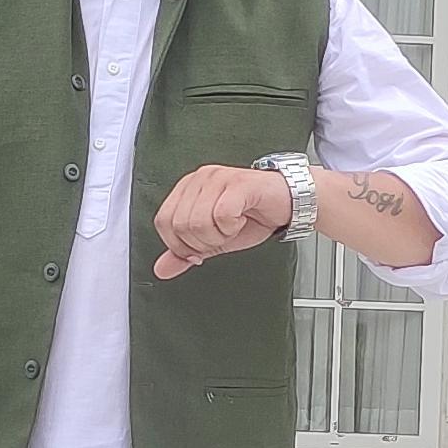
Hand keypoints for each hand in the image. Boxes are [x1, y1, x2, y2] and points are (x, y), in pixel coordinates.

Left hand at [153, 163, 290, 278]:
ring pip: (198, 223)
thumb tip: (161, 269)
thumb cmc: (252, 216)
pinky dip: (232, 227)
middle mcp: (199, 179)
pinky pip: (222, 216)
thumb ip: (185, 253)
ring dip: (219, 236)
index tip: (201, 250)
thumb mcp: (213, 240)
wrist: (286, 204)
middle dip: (203, 243)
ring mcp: (218, 178)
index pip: (163, 223)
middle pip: (180, 226)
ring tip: (233, 227)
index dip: (180, 245)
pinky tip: (242, 219)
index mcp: (187, 189)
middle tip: (222, 235)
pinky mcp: (237, 183)